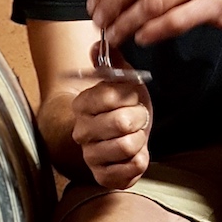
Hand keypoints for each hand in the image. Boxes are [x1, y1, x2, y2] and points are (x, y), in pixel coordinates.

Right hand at [70, 50, 152, 188]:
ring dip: (140, 140)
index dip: (130, 96)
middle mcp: (81, 132)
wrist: (127, 136)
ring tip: (135, 136)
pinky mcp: (103, 176)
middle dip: (139, 119)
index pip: (110, 96)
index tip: (131, 98)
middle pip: (121, 123)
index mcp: (81, 105)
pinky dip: (140, 160)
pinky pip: (131, 168)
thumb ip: (111, 62)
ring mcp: (90, 156)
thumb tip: (98, 45)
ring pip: (128, 146)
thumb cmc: (125, 106)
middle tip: (137, 118)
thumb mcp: (122, 81)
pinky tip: (134, 154)